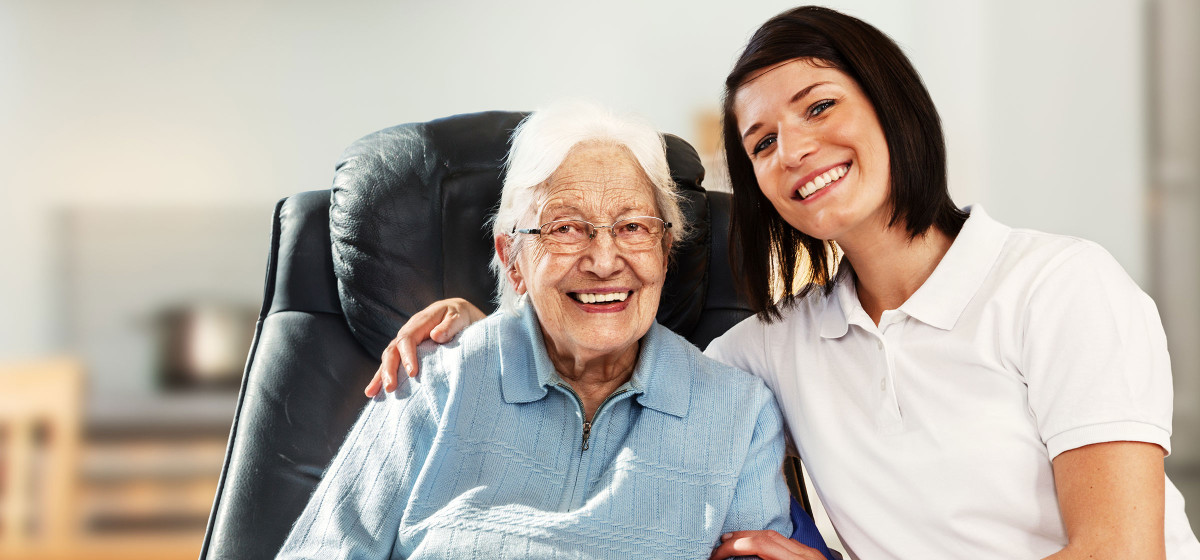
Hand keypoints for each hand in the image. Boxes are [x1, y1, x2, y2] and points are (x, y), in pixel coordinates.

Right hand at [363, 298, 485, 396]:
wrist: (457, 313)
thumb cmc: (459, 316)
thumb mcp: (458, 317)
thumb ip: (449, 326)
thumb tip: (436, 335)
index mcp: (420, 322)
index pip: (407, 339)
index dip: (407, 356)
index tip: (412, 373)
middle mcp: (408, 332)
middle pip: (393, 350)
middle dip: (389, 369)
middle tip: (391, 388)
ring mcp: (404, 343)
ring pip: (388, 358)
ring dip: (380, 375)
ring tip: (373, 392)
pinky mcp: (405, 352)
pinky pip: (391, 364)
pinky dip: (381, 377)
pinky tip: (374, 392)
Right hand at [710, 530, 827, 559]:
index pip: (761, 545)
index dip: (735, 547)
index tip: (718, 554)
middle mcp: (806, 556)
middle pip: (767, 536)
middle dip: (740, 538)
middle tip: (719, 546)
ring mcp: (811, 555)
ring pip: (777, 537)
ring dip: (752, 538)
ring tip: (734, 543)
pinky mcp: (812, 558)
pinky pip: (786, 544)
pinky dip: (767, 543)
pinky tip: (757, 549)